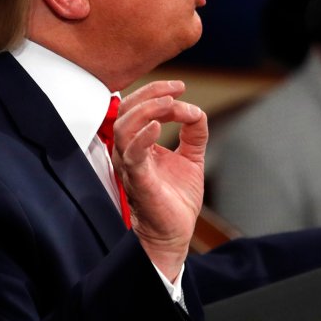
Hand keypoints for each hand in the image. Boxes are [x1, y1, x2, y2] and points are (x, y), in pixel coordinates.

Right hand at [115, 80, 207, 279]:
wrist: (174, 233)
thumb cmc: (174, 200)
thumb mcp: (191, 157)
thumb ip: (193, 133)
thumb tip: (196, 111)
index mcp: (138, 144)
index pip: (137, 107)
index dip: (156, 91)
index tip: (181, 87)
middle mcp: (129, 152)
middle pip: (126, 110)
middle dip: (150, 94)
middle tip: (176, 90)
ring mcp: (130, 166)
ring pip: (124, 127)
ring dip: (147, 110)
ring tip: (169, 104)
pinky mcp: (138, 181)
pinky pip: (132, 155)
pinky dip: (142, 138)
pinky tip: (157, 127)